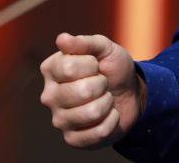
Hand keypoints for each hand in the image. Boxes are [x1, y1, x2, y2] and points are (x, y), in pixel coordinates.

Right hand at [39, 33, 143, 148]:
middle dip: (102, 84)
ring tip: (104, 98)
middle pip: (82, 91)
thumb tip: (61, 39)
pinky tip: (107, 115)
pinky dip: (112, 121)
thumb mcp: (104, 48)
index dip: (92, 64)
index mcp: (51, 70)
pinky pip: (99, 132)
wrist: (129, 92)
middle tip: (102, 83)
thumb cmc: (112, 68)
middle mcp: (49, 96)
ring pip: (91, 112)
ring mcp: (59, 120)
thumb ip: (85, 43)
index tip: (95, 64)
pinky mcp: (72, 140)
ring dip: (107, 103)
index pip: (69, 67)